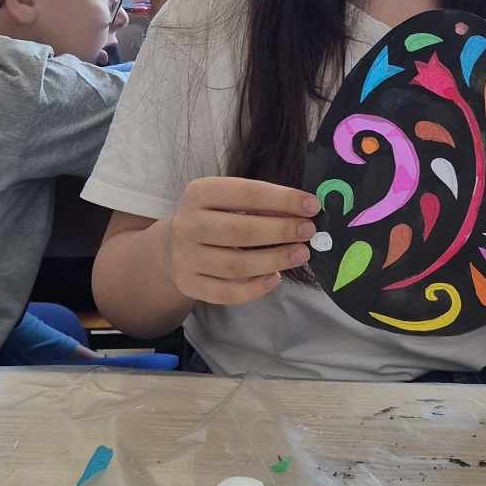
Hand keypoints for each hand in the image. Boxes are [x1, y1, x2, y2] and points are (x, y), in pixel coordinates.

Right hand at [167, 178, 317, 305]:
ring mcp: (185, 257)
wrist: (173, 244)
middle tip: (308, 232)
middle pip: (240, 231)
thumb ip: (261, 205)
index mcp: (199, 193)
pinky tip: (275, 278)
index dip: (283, 199)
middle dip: (281, 231)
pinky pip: (226, 292)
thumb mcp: (230, 201)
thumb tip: (303, 212)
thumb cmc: (214, 217)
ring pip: (236, 265)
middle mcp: (187, 224)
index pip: (246, 193)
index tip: (312, 205)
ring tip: (300, 254)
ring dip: (274, 260)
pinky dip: (255, 288)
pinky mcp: (188, 284)